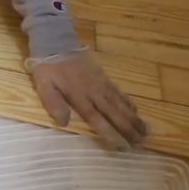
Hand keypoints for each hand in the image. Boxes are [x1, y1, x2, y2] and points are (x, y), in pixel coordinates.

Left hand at [29, 50, 148, 150]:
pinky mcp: (104, 76)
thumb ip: (53, 103)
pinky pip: (119, 91)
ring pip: (120, 103)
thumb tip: (63, 123)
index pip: (95, 118)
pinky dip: (128, 102)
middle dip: (127, 129)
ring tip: (145, 131)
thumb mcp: (43, 85)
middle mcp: (94, 91)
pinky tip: (136, 111)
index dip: (108, 132)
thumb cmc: (48, 68)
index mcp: (78, 96)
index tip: (120, 146)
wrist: (57, 43)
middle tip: (140, 143)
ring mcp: (101, 83)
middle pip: (113, 113)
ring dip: (133, 118)